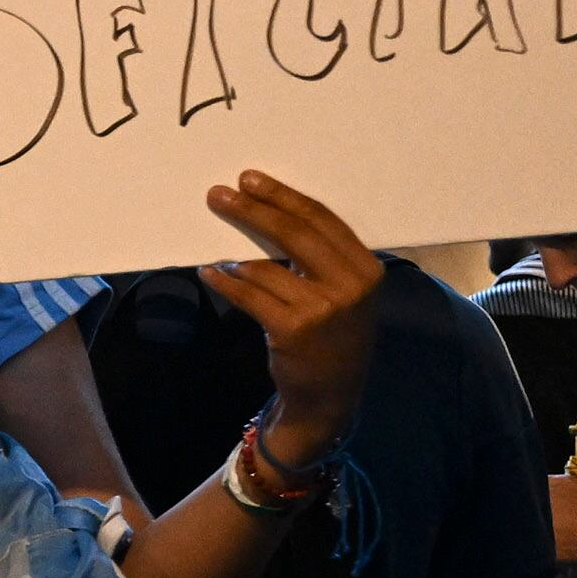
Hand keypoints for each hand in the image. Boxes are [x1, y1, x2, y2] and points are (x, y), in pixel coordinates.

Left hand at [193, 173, 382, 472]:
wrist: (331, 397)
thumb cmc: (334, 338)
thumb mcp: (345, 294)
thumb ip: (322, 259)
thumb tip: (269, 214)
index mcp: (366, 269)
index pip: (321, 220)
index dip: (283, 197)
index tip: (251, 180)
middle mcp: (350, 285)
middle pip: (293, 233)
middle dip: (252, 210)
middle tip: (219, 195)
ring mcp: (322, 308)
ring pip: (264, 266)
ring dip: (235, 258)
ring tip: (219, 257)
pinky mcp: (293, 329)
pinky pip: (248, 294)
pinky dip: (225, 281)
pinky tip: (210, 272)